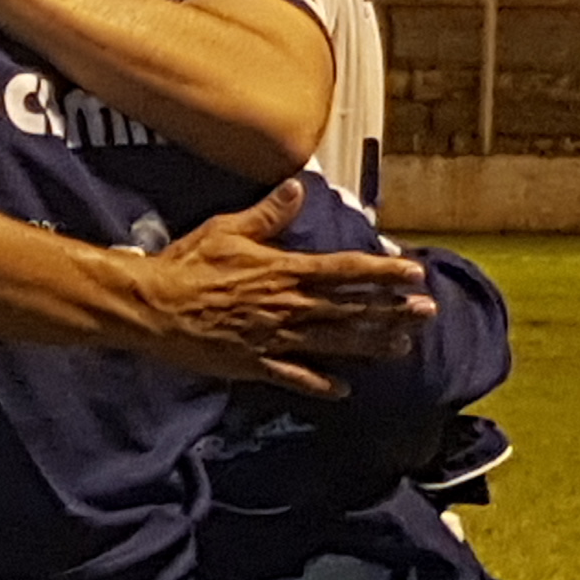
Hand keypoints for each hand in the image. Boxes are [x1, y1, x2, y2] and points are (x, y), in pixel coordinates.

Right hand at [132, 183, 433, 395]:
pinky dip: (320, 384)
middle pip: (350, 308)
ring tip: (403, 346)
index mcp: (285, 271)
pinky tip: (345, 390)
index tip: (415, 272)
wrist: (151, 308)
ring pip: (333, 342)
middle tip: (427, 312)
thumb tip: (298, 189)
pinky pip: (294, 376)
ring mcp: (273, 338)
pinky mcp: (254, 363)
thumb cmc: (187, 265)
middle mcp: (287, 306)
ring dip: (370, 344)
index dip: (384, 271)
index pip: (346, 270)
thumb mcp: (227, 230)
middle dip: (392, 310)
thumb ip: (268, 214)